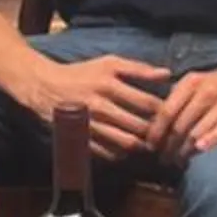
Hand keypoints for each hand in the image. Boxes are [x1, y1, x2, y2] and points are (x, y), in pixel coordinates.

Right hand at [32, 53, 169, 160]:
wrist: (45, 86)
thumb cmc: (82, 73)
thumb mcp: (109, 63)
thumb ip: (139, 69)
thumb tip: (168, 74)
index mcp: (109, 84)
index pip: (148, 104)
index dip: (164, 112)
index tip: (171, 114)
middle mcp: (99, 105)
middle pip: (139, 126)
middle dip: (155, 132)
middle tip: (164, 134)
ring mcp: (90, 125)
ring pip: (125, 142)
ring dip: (141, 145)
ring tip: (148, 143)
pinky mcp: (81, 138)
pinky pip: (108, 153)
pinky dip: (121, 153)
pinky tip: (126, 147)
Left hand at [152, 61, 216, 161]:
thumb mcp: (195, 82)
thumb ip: (176, 98)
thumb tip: (153, 121)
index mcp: (190, 83)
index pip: (166, 111)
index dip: (156, 131)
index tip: (150, 146)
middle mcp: (205, 92)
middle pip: (179, 125)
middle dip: (168, 146)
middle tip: (163, 159)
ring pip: (197, 132)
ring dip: (184, 150)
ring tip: (178, 161)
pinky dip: (209, 141)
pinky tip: (199, 150)